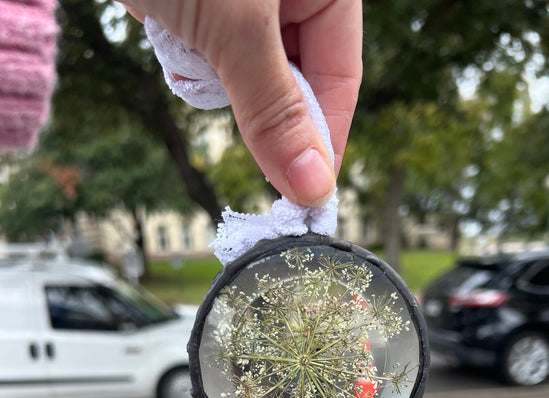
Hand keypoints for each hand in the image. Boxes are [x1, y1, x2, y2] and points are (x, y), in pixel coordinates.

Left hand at [121, 0, 361, 206]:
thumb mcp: (235, 29)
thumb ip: (274, 110)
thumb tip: (312, 186)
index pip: (341, 80)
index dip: (323, 142)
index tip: (304, 196)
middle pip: (296, 80)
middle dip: (262, 105)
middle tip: (239, 127)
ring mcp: (251, 1)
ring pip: (250, 73)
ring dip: (220, 78)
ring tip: (192, 42)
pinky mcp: (209, 5)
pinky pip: (214, 54)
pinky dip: (193, 59)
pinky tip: (174, 33)